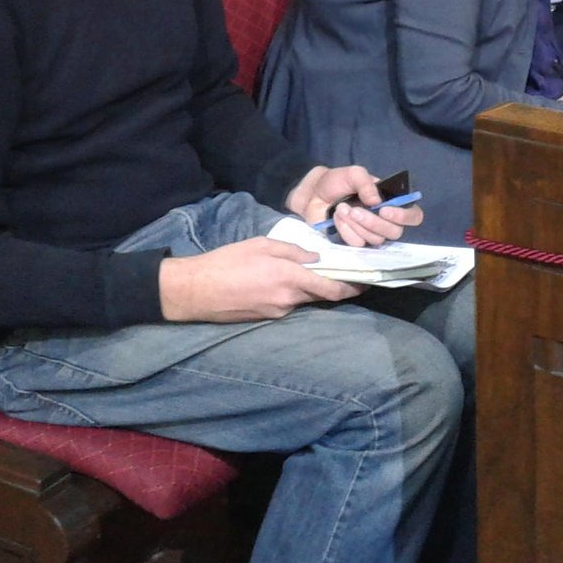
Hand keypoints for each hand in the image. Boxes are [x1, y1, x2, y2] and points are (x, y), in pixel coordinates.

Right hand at [159, 238, 359, 321]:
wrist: (196, 290)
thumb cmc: (227, 261)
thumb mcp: (260, 245)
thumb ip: (291, 251)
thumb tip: (315, 258)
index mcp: (289, 277)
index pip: (331, 290)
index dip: (351, 288)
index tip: (366, 283)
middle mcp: (288, 299)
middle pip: (319, 295)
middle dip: (330, 285)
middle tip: (337, 272)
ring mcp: (277, 312)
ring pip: (301, 299)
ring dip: (304, 288)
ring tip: (293, 272)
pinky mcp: (265, 318)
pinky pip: (285, 304)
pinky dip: (287, 293)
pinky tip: (272, 282)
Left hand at [286, 164, 423, 247]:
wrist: (313, 194)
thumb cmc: (337, 182)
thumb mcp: (353, 174)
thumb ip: (365, 183)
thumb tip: (376, 201)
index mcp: (390, 202)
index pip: (413, 216)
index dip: (404, 217)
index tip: (385, 211)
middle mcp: (385, 221)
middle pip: (395, 232)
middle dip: (374, 222)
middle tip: (356, 210)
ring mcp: (370, 234)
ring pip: (376, 239)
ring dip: (357, 224)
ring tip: (342, 208)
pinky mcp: (355, 243)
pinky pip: (358, 244)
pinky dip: (346, 229)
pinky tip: (336, 218)